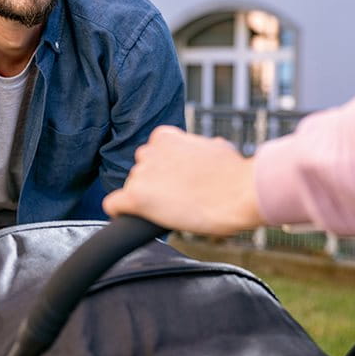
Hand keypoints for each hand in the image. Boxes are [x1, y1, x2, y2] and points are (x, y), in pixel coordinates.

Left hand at [103, 126, 264, 235]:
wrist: (241, 192)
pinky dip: (121, 213)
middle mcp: (148, 152)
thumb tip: (206, 149)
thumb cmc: (235, 174)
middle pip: (141, 172)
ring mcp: (141, 174)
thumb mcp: (216, 148)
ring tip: (174, 209)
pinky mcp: (136, 197)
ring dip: (146, 200)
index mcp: (164, 137)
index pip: (152, 155)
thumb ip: (198, 148)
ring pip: (132, 189)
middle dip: (155, 185)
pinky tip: (135, 218)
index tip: (177, 181)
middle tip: (179, 198)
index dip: (164, 171)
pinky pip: (113, 205)